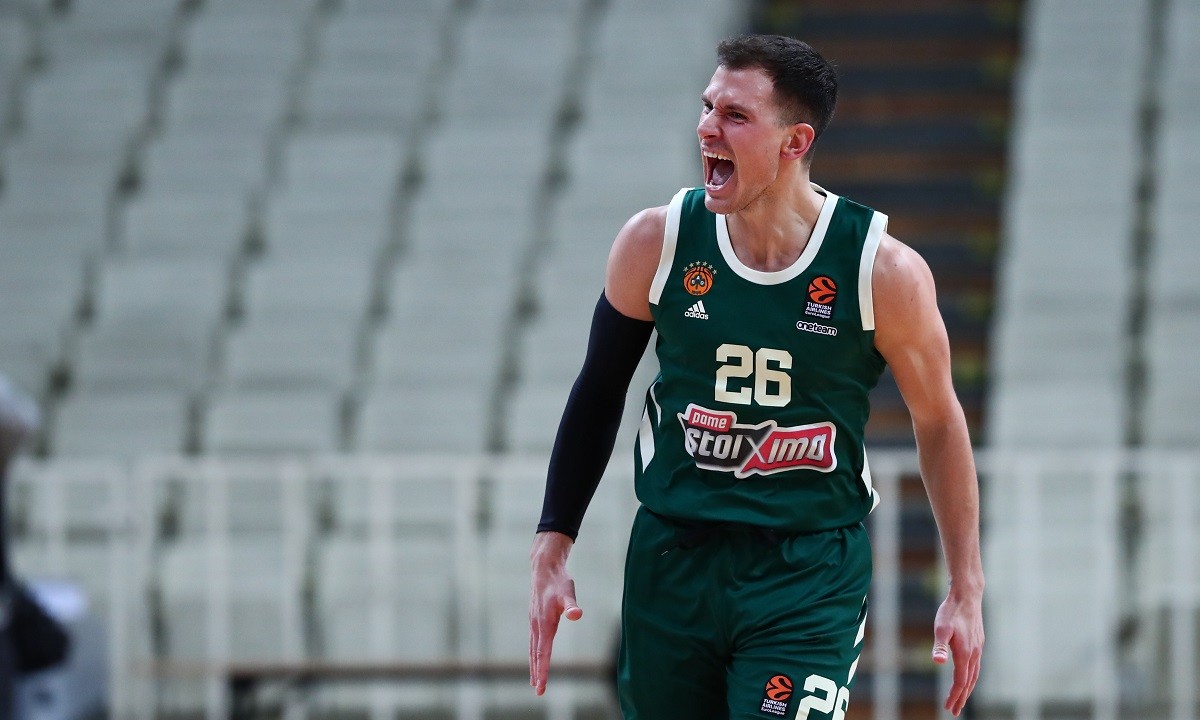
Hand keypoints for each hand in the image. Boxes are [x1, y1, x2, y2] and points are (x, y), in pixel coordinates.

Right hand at [529, 531, 582, 695]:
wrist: (544, 568)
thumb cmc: (559, 581)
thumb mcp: (568, 592)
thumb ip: (572, 605)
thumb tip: (577, 614)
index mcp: (544, 623)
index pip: (543, 652)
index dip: (543, 670)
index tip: (541, 686)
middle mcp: (537, 625)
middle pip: (536, 654)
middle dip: (537, 673)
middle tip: (538, 691)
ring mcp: (534, 622)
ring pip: (533, 648)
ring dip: (534, 665)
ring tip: (535, 680)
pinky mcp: (535, 619)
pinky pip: (533, 641)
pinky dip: (533, 653)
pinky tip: (536, 657)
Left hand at [931, 586, 983, 715]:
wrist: (967, 596)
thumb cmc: (951, 611)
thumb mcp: (941, 628)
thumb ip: (939, 646)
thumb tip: (938, 662)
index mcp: (965, 653)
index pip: (961, 681)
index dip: (955, 695)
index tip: (949, 707)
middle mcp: (974, 653)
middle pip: (969, 682)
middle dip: (961, 697)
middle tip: (954, 710)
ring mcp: (977, 648)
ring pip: (974, 674)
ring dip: (967, 688)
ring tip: (960, 698)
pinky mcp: (978, 642)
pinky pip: (976, 665)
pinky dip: (971, 676)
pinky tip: (967, 676)